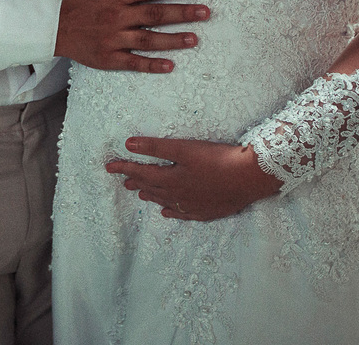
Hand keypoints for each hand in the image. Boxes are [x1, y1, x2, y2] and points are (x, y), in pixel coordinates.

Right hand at [56, 0, 208, 72]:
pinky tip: (170, 65)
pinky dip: (151, 64)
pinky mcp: (110, 57)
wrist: (55, 28)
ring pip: (148, 39)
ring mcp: (114, 38)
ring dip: (172, 39)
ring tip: (194, 39)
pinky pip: (134, 62)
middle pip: (154, 13)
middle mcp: (117, 16)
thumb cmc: (77, 1)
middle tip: (205, 12)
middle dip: (182, 13)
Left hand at [107, 137, 281, 221]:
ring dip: (151, 196)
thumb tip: (128, 144)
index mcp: (170, 179)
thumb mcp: (184, 148)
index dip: (124, 168)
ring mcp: (192, 205)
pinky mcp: (207, 211)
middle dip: (137, 182)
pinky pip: (183, 213)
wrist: (249, 178)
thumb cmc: (217, 159)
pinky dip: (172, 211)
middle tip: (125, 181)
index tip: (108, 167)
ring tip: (141, 195)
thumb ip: (155, 147)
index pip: (140, 172)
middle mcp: (178, 195)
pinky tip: (168, 211)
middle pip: (152, 188)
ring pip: (165, 201)